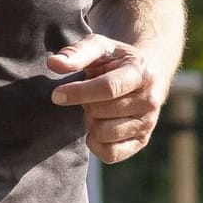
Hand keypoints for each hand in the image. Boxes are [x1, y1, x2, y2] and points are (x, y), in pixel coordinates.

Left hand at [47, 33, 164, 164]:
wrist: (147, 74)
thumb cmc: (117, 60)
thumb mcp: (100, 47)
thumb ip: (76, 53)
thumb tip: (53, 63)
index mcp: (141, 73)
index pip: (107, 88)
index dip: (78, 93)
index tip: (56, 95)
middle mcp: (150, 100)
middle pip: (101, 112)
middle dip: (86, 104)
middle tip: (89, 96)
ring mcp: (148, 124)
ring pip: (104, 134)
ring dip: (91, 122)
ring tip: (96, 109)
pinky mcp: (142, 141)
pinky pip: (110, 154)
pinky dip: (96, 143)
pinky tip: (97, 127)